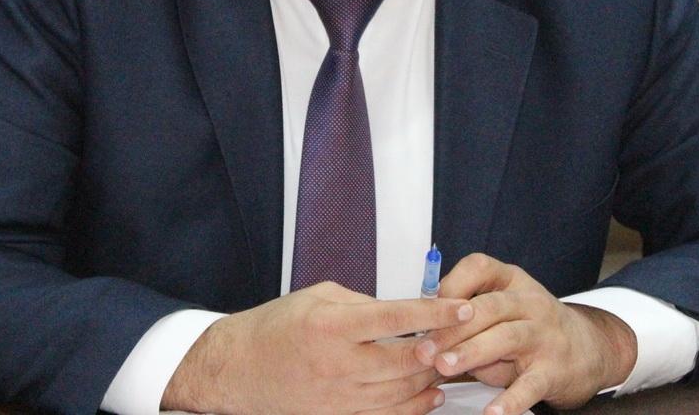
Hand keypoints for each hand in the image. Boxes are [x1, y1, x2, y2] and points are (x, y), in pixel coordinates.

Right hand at [162, 281, 474, 414]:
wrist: (237, 367)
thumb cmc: (275, 326)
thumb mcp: (319, 296)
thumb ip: (362, 302)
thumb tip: (401, 312)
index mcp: (331, 324)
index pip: (396, 316)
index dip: (434, 312)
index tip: (461, 307)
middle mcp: (335, 363)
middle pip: (405, 360)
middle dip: (440, 349)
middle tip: (461, 337)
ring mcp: (336, 397)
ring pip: (399, 393)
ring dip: (430, 380)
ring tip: (449, 364)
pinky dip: (412, 408)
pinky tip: (427, 396)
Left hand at [414, 253, 635, 413]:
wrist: (589, 349)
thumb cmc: (533, 326)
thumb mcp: (505, 309)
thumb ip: (471, 318)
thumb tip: (429, 335)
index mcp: (512, 281)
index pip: (480, 267)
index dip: (451, 284)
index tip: (427, 307)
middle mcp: (530, 302)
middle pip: (487, 308)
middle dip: (452, 328)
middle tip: (424, 349)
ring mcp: (544, 335)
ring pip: (505, 338)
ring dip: (471, 353)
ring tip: (444, 367)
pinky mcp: (554, 370)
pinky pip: (530, 385)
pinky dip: (510, 399)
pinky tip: (491, 412)